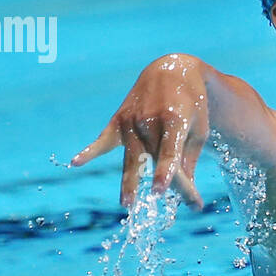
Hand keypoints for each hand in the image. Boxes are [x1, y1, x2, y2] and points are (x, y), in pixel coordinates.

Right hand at [70, 53, 208, 208]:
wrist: (172, 70)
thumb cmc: (192, 104)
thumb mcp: (199, 129)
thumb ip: (189, 159)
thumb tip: (184, 189)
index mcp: (174, 121)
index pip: (168, 153)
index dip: (163, 172)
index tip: (159, 191)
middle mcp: (150, 120)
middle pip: (151, 160)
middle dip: (159, 183)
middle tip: (157, 204)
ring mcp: (132, 120)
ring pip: (131, 157)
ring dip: (129, 181)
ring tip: (127, 204)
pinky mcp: (119, 120)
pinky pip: (104, 140)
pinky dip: (91, 151)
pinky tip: (76, 162)